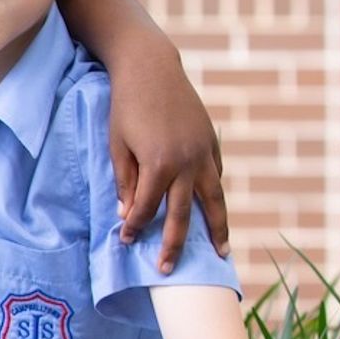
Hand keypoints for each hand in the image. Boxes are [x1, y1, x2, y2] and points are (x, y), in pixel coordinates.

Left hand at [104, 49, 230, 272]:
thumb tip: (128, 215)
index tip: (127, 243)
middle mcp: (186, 162)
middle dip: (174, 245)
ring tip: (221, 254)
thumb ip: (125, 181)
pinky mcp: (211, 142)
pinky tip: (215, 212)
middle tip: (167, 270)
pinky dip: (215, 196)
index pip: (146, 208)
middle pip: (183, 214)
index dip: (135, 228)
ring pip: (214, 200)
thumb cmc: (126, 106)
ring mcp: (203, 152)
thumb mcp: (117, 144)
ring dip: (218, 229)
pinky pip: (216, 176)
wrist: (151, 68)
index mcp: (158, 164)